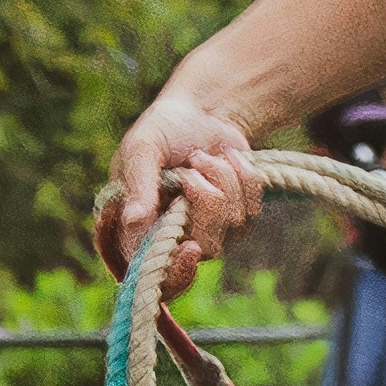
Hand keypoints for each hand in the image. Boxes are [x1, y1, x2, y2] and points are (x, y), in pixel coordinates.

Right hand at [108, 82, 262, 258]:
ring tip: (202, 157)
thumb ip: (138, 185)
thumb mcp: (142, 150)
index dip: (174, 273)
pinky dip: (243, 176)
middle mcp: (172, 236)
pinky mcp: (236, 215)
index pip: (153, 273)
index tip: (190, 250)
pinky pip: (253, 209)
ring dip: (222, 181)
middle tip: (190, 173)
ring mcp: (208, 228)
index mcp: (137, 228)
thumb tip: (133, 221)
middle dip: (205, 202)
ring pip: (232, 226)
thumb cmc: (161, 130)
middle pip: (204, 247)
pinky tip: (227, 157)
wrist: (200, 111)